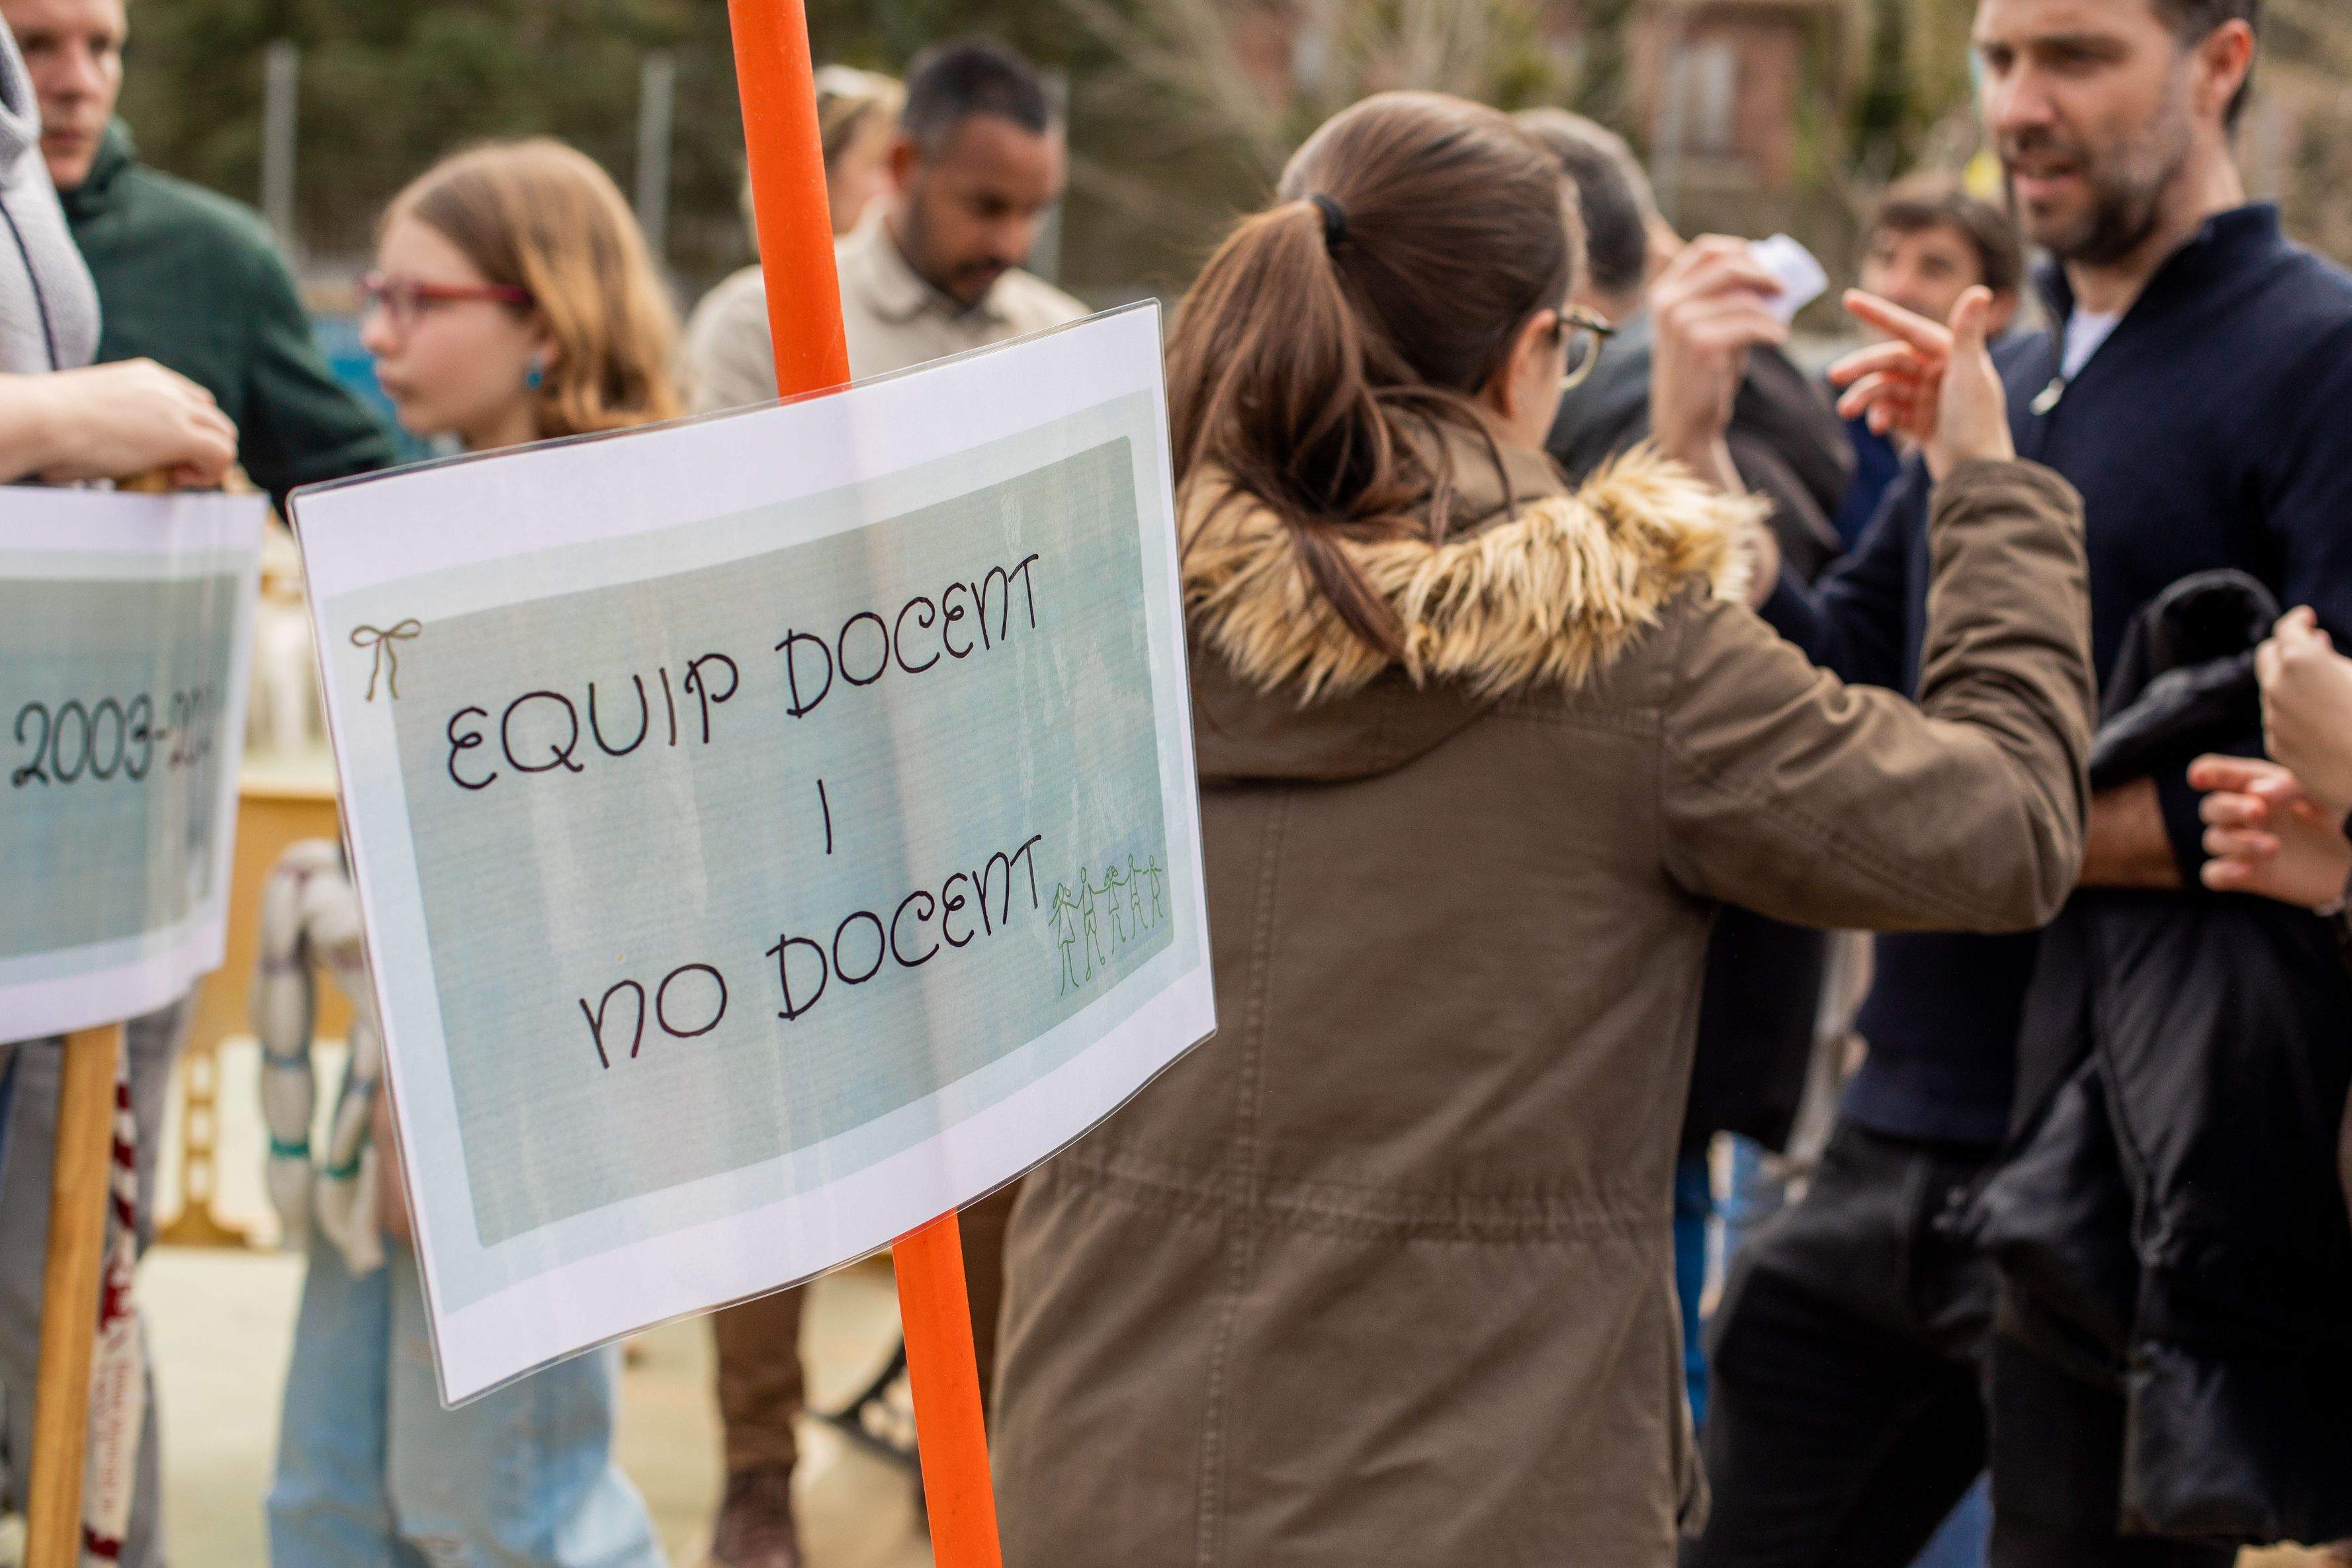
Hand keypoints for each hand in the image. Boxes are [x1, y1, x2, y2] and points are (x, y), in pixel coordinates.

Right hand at [17, 359, 237, 485]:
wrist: (40, 418)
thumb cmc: (50, 422)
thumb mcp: (95, 409)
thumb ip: (120, 418)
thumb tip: (117, 441)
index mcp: (146, 375)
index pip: (194, 401)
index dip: (189, 431)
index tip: (162, 453)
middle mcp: (167, 386)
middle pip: (214, 418)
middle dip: (201, 447)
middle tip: (171, 471)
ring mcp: (176, 407)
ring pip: (225, 435)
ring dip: (207, 461)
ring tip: (172, 477)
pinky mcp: (180, 434)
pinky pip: (223, 454)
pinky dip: (209, 473)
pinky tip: (178, 479)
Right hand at [1649, 236, 1789, 478]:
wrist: (1684, 418)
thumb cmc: (1701, 370)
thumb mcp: (1701, 327)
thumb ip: (1720, 299)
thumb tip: (1769, 270)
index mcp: (1664, 292)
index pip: (1705, 250)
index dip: (1739, 249)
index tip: (1763, 264)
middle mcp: (1668, 303)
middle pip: (1727, 266)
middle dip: (1763, 273)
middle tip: (1784, 288)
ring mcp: (1682, 323)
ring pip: (1744, 300)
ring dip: (1771, 311)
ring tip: (1779, 327)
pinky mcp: (1703, 345)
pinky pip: (1751, 325)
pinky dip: (1772, 330)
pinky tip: (1778, 338)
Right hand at [1827, 286, 2011, 479]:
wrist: (1976, 474)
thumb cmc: (1978, 421)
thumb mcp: (1970, 374)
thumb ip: (1968, 333)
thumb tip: (1980, 290)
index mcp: (1951, 353)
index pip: (1908, 328)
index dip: (1878, 313)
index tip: (1847, 298)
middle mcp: (1937, 370)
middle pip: (1889, 361)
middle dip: (1862, 368)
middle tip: (1834, 376)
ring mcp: (1925, 396)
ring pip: (1884, 387)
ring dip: (1864, 398)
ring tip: (1846, 412)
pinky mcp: (1916, 420)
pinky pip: (1888, 411)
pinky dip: (1880, 416)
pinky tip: (1879, 429)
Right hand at [2188, 754, 2351, 908]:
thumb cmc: (2336, 818)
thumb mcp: (2318, 793)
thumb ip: (2287, 786)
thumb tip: (2256, 791)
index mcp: (2258, 789)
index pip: (2221, 776)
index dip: (2208, 774)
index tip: (2198, 777)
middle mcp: (2244, 817)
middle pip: (2211, 808)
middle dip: (2228, 808)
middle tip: (2257, 811)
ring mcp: (2243, 847)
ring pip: (2213, 840)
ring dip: (2238, 842)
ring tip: (2273, 847)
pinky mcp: (2248, 877)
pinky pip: (2213, 875)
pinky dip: (2224, 872)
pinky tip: (2245, 871)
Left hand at [2256, 607, 2351, 818]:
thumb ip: (2331, 656)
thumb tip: (2315, 642)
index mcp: (2299, 661)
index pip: (2286, 629)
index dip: (2297, 621)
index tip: (2306, 619)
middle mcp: (2277, 688)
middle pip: (2268, 656)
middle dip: (2285, 647)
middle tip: (2308, 645)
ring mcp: (2273, 719)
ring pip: (2273, 690)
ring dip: (2290, 682)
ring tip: (2320, 684)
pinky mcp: (2276, 746)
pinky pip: (2278, 721)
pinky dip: (2291, 711)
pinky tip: (2318, 717)